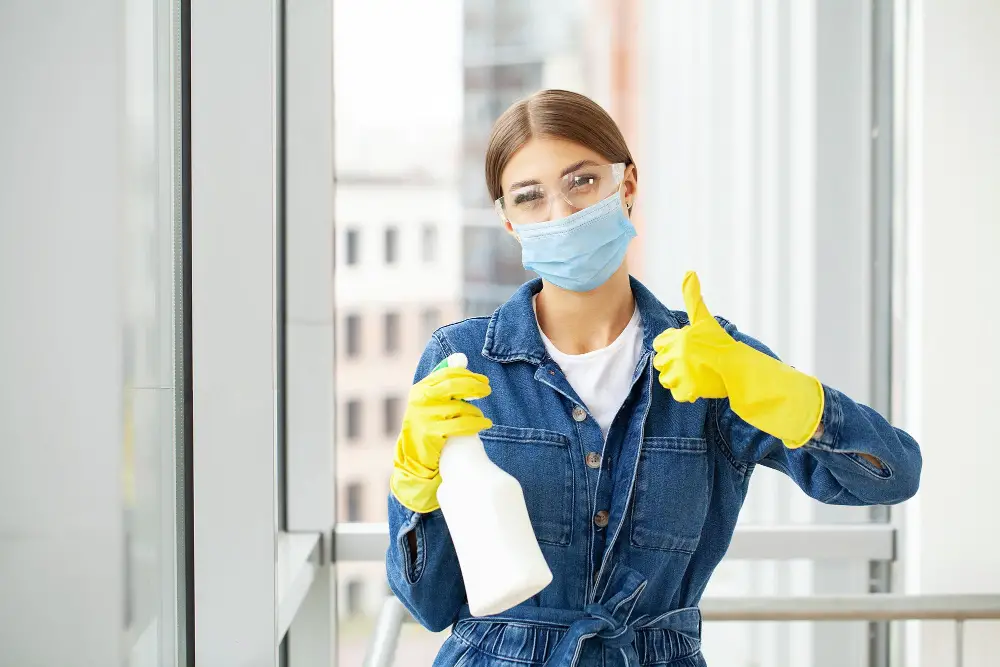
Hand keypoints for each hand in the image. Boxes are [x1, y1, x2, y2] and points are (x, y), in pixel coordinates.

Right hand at [390, 365, 492, 512]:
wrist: (413, 456)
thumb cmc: (427, 424)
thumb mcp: (430, 401)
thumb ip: (444, 381)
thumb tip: (461, 358)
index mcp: (421, 388)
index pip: (447, 373)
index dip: (469, 374)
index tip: (483, 380)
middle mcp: (420, 400)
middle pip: (453, 385)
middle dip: (474, 386)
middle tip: (488, 390)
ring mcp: (424, 417)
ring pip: (459, 408)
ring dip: (476, 412)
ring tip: (482, 418)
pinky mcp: (431, 434)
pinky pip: (460, 425)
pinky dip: (476, 423)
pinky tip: (484, 424)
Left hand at [653, 271, 823, 447]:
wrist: (741, 368)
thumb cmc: (721, 343)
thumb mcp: (705, 320)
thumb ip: (693, 298)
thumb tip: (689, 272)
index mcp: (677, 337)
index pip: (660, 344)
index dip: (671, 347)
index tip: (687, 349)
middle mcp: (675, 355)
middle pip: (661, 362)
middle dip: (674, 363)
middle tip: (692, 363)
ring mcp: (680, 374)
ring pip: (667, 379)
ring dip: (678, 378)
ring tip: (695, 374)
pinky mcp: (687, 390)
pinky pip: (677, 393)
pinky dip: (686, 392)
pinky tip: (697, 385)